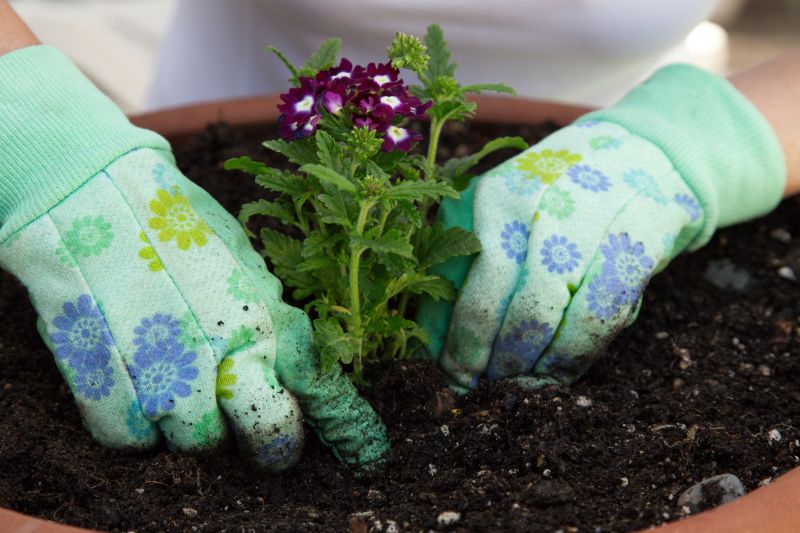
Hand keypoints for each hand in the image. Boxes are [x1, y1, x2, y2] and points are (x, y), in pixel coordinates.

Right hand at [0, 46, 387, 469]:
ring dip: (189, 425)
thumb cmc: (181, 226)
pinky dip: (135, 425)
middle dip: (252, 439)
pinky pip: (126, 437)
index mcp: (255, 328)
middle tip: (239, 422)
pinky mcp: (96, 378)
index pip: (285, 415)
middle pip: (243, 439)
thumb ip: (275, 327)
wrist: (95, 194)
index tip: (285, 436)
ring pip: (187, 444)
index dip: (288, 434)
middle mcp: (210, 359)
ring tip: (183, 386)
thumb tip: (303, 375)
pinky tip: (139, 389)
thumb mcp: (246, 268)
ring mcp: (151, 373)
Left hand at [418, 64, 785, 392]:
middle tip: (485, 385)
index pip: (460, 284)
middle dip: (489, 360)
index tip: (451, 374)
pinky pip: (595, 320)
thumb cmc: (555, 195)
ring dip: (529, 366)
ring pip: (544, 319)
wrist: (644, 153)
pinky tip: (559, 371)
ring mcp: (585, 225)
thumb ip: (462, 262)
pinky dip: (573, 357)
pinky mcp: (632, 247)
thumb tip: (431, 338)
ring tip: (518, 384)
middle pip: (498, 307)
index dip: (455, 341)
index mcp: (489, 198)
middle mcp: (532, 208)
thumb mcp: (501, 209)